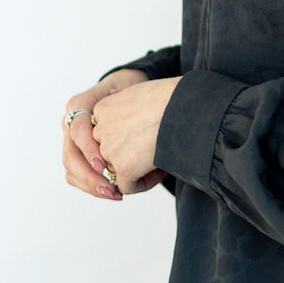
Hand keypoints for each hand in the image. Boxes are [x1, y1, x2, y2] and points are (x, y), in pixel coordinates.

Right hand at [62, 69, 169, 201]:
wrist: (124, 89)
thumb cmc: (129, 88)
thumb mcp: (129, 86)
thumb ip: (124, 99)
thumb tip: (120, 106)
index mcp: (79, 105)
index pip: (78, 130)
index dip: (89, 149)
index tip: (104, 165)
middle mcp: (69, 123)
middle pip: (70, 156)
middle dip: (89, 176)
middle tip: (111, 189)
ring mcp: (71, 140)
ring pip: (71, 170)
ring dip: (91, 186)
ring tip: (114, 194)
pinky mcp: (77, 153)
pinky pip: (77, 175)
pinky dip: (92, 186)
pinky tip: (113, 191)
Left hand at [90, 74, 181, 196]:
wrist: (182, 106)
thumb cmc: (171, 97)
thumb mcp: (140, 96)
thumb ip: (128, 111)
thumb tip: (134, 124)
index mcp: (103, 109)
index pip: (107, 132)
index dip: (127, 138)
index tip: (147, 135)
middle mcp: (101, 129)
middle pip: (110, 151)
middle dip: (129, 155)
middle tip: (153, 152)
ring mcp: (109, 149)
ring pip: (117, 169)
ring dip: (136, 170)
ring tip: (160, 161)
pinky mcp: (123, 166)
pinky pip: (127, 186)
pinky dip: (144, 183)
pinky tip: (162, 172)